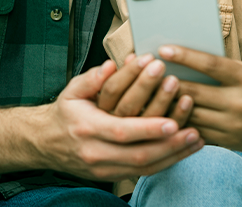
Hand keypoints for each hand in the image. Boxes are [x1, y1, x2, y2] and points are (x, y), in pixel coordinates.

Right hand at [38, 60, 203, 180]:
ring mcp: (103, 168)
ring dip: (173, 155)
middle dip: (169, 145)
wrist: (45, 142)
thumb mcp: (72, 90)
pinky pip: (142, 173)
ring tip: (196, 140)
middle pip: (138, 154)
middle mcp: (96, 153)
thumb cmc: (65, 112)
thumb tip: (111, 66)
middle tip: (194, 132)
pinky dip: (165, 163)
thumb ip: (93, 78)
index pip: (122, 131)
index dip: (149, 128)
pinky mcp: (111, 175)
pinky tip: (183, 151)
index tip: (174, 121)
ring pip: (144, 167)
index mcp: (88, 128)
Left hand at [158, 45, 241, 152]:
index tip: (163, 49)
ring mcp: (235, 126)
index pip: (210, 64)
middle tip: (145, 73)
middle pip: (195, 92)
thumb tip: (182, 62)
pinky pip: (200, 133)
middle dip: (168, 84)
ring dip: (169, 106)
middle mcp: (241, 102)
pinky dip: (183, 123)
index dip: (185, 56)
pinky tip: (167, 116)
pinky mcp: (232, 142)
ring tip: (149, 95)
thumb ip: (219, 70)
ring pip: (192, 115)